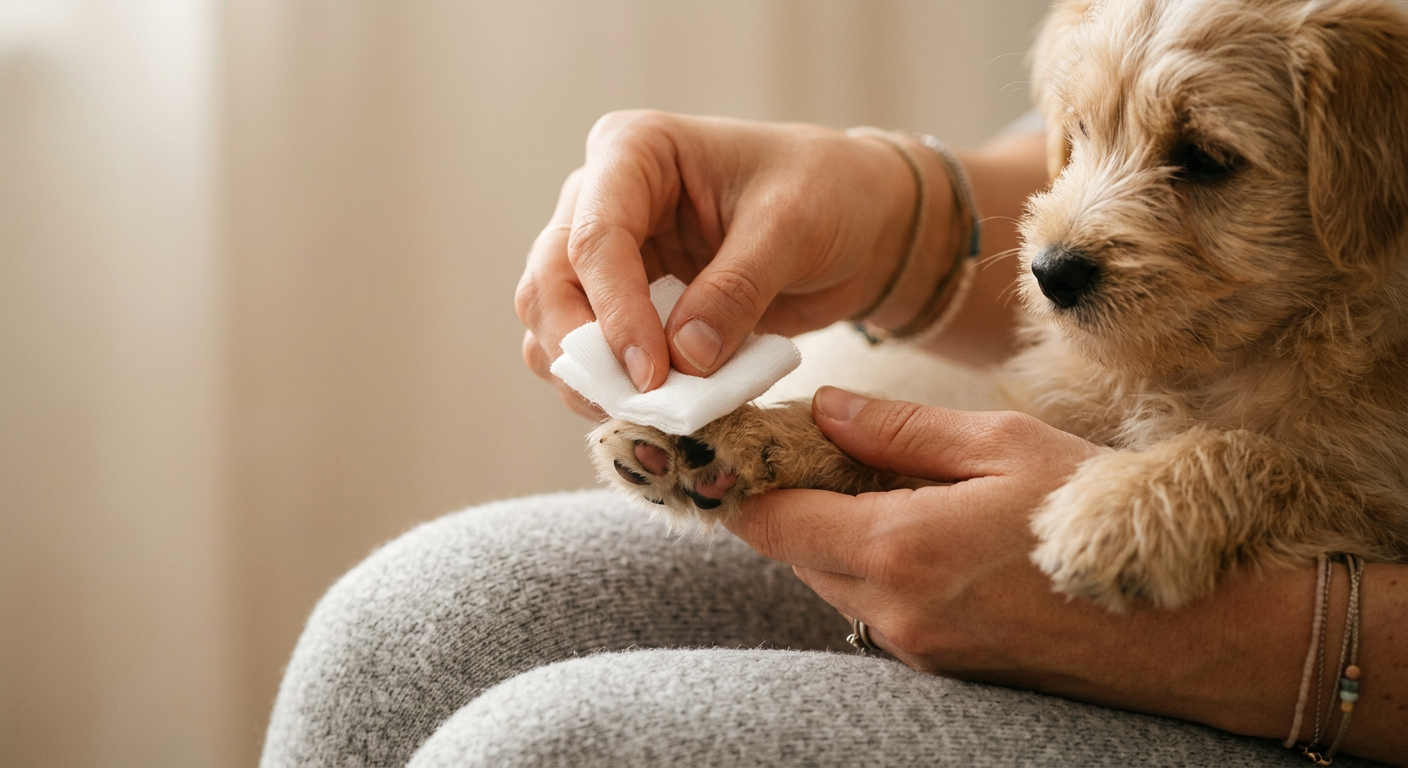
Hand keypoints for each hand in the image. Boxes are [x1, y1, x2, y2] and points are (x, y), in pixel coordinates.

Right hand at [515, 112, 940, 415]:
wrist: (856, 221)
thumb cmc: (826, 194)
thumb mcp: (793, 228)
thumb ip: (737, 290)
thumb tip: (685, 360)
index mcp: (634, 152)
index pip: (595, 237)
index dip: (614, 314)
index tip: (651, 375)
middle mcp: (600, 198)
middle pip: (550, 283)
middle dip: (582, 352)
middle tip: (636, 405)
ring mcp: (605, 255)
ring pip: (551, 324)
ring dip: (584, 378)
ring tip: (643, 414)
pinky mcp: (620, 304)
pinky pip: (584, 355)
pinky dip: (605, 390)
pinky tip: (650, 412)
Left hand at [724, 387, 1407, 766]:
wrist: (1180, 625)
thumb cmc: (1099, 517)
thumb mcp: (1002, 445)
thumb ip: (899, 429)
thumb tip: (823, 407)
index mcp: (897, 547)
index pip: (767, 519)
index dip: (739, 477)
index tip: (736, 438)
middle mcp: (890, 608)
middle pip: (789, 549)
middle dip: (789, 494)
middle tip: (816, 438)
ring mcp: (911, 644)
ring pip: (827, 577)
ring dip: (830, 527)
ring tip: (878, 475)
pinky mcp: (935, 660)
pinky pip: (869, 603)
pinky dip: (868, 558)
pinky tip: (916, 521)